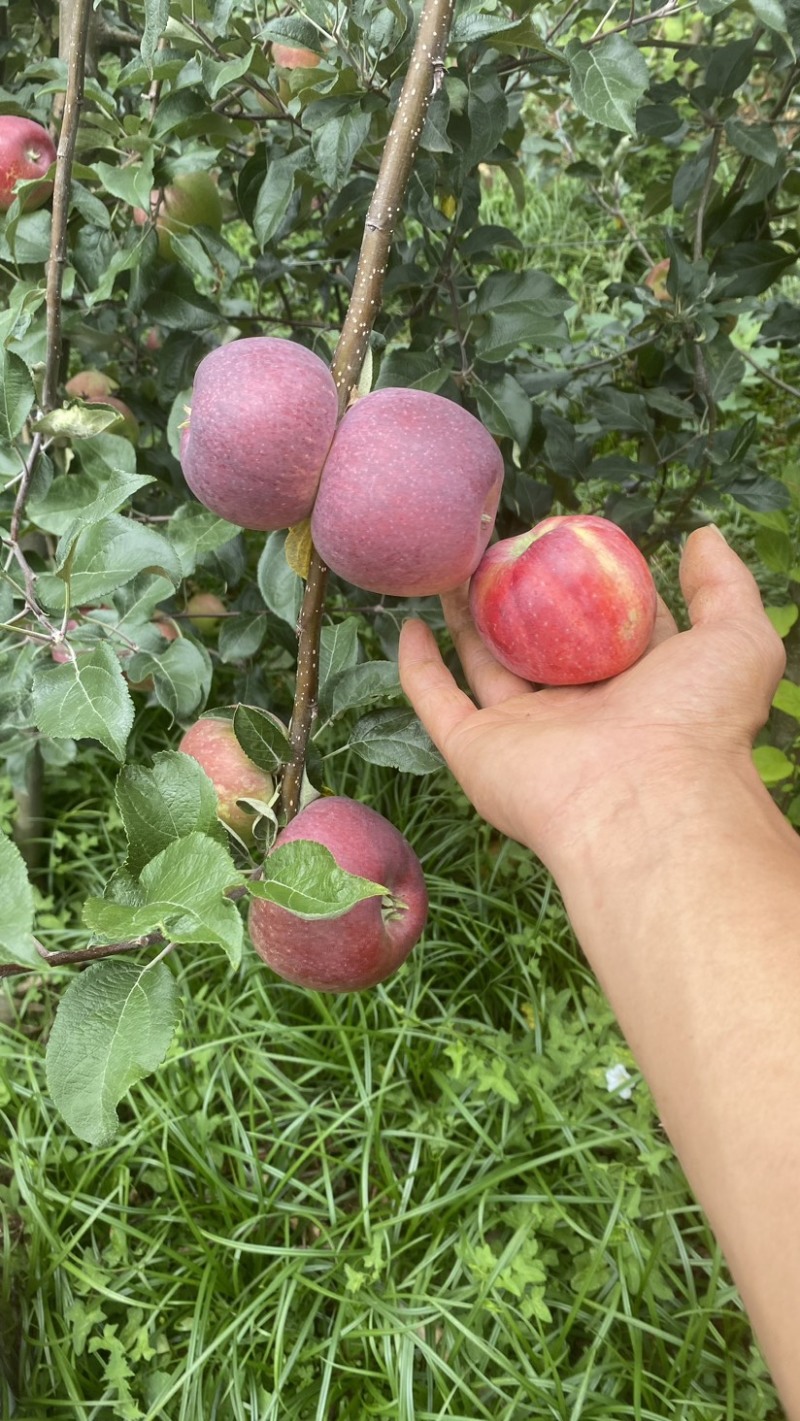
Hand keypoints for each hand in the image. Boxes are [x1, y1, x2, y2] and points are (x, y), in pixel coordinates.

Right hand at [399, 526, 785, 866]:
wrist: (643, 803)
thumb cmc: (696, 721)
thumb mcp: (735, 638)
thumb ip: (724, 586)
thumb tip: (702, 536)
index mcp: (635, 687)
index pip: (609, 625)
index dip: (593, 581)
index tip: (570, 539)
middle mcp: (577, 710)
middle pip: (538, 641)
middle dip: (520, 595)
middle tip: (502, 546)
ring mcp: (524, 733)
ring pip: (484, 663)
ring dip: (465, 618)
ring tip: (450, 566)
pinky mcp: (477, 751)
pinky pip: (437, 701)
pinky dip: (418, 666)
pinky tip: (408, 623)